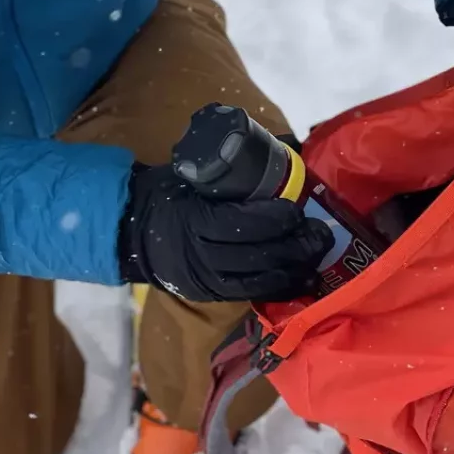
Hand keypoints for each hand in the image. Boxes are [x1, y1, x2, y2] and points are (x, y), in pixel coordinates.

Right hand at [118, 162, 333, 301]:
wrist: (133, 231)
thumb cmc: (168, 196)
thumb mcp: (190, 177)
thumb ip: (226, 177)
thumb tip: (277, 159)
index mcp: (195, 220)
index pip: (242, 224)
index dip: (275, 218)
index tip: (296, 208)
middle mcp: (202, 255)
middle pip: (259, 254)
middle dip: (295, 245)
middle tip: (319, 232)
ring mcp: (208, 279)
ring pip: (261, 278)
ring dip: (295, 268)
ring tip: (317, 254)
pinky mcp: (213, 294)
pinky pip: (253, 294)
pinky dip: (281, 288)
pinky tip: (303, 280)